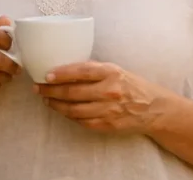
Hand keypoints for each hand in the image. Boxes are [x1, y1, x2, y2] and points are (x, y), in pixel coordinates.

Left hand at [34, 61, 164, 132]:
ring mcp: (107, 109)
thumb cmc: (132, 86)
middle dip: (51, 90)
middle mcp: (109, 91)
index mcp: (112, 73)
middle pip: (72, 91)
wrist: (152, 108)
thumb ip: (95, 69)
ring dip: (56, 104)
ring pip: (73, 109)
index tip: (46, 74)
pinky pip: (80, 120)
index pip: (81, 71)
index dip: (61, 73)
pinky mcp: (105, 124)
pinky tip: (62, 110)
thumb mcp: (117, 71)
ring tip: (47, 99)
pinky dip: (68, 115)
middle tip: (39, 88)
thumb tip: (68, 67)